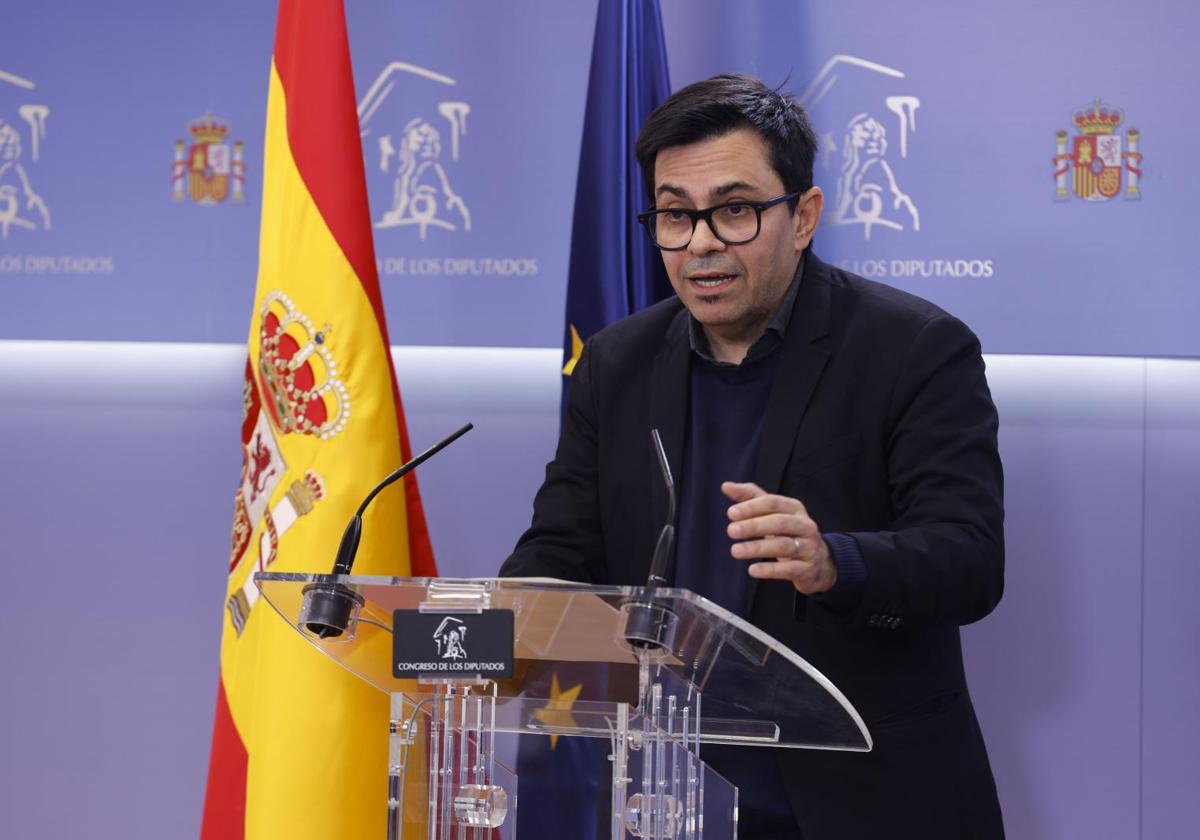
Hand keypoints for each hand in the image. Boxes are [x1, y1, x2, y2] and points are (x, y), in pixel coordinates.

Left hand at [722, 481, 836, 594]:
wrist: (819, 562)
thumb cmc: (788, 532)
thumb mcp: (773, 513)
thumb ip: (750, 497)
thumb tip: (726, 486)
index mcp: (794, 508)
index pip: (772, 503)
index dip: (752, 507)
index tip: (731, 513)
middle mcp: (805, 526)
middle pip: (779, 522)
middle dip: (754, 526)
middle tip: (731, 531)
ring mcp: (808, 548)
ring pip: (783, 546)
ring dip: (757, 548)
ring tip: (735, 551)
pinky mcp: (807, 569)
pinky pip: (788, 569)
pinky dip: (770, 570)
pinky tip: (752, 570)